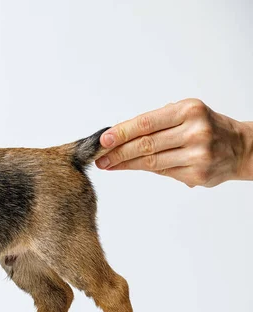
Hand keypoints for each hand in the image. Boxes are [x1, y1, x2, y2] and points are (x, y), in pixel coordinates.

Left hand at [95, 99, 252, 187]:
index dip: (122, 132)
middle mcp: (196, 131)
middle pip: (146, 144)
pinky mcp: (198, 174)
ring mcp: (198, 155)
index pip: (146, 123)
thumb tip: (117, 135)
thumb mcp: (185, 114)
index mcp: (189, 110)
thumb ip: (155, 123)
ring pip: (151, 161)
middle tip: (99, 156)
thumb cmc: (206, 127)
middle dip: (118, 151)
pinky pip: (162, 172)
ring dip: (125, 163)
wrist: (241, 147)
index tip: (103, 139)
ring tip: (107, 164)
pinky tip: (130, 167)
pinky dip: (143, 169)